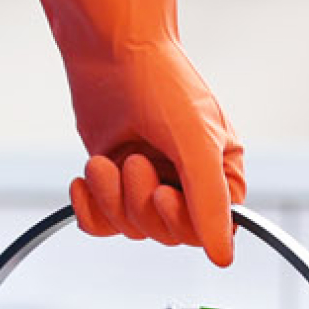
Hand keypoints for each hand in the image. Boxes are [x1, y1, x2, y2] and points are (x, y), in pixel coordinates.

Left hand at [66, 43, 246, 266]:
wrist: (112, 53)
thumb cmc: (162, 84)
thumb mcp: (196, 141)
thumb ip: (211, 200)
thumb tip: (223, 256)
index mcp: (221, 173)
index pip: (208, 229)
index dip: (181, 220)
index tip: (164, 193)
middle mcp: (187, 183)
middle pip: (164, 232)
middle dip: (140, 202)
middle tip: (134, 163)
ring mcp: (147, 183)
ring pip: (129, 226)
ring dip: (111, 196)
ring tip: (105, 160)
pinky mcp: (111, 182)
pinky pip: (99, 223)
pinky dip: (89, 206)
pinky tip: (84, 180)